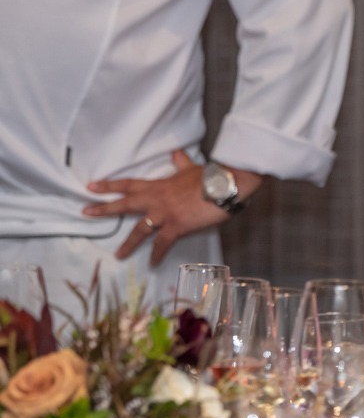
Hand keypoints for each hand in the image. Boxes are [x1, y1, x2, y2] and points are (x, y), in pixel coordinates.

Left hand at [83, 150, 261, 264]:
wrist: (223, 186)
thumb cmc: (209, 176)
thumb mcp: (191, 168)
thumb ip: (180, 162)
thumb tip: (176, 153)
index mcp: (158, 185)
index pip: (128, 184)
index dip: (109, 185)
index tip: (91, 186)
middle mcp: (156, 200)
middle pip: (125, 205)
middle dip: (104, 209)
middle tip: (86, 212)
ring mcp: (164, 215)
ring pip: (140, 230)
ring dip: (128, 243)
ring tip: (118, 255)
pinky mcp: (176, 227)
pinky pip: (163, 244)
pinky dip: (157, 255)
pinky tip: (153, 264)